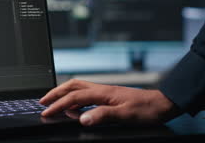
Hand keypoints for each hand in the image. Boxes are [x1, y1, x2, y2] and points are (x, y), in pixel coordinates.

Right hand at [40, 79, 180, 125]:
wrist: (162, 104)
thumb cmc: (146, 109)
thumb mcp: (125, 115)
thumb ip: (102, 116)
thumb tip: (82, 119)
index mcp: (103, 93)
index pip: (74, 98)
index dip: (58, 105)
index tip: (47, 112)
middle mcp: (102, 89)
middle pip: (72, 86)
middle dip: (55, 93)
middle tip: (42, 101)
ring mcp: (105, 92)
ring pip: (79, 88)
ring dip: (64, 93)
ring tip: (54, 102)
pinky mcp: (109, 96)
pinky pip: (87, 93)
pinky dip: (76, 98)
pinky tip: (76, 108)